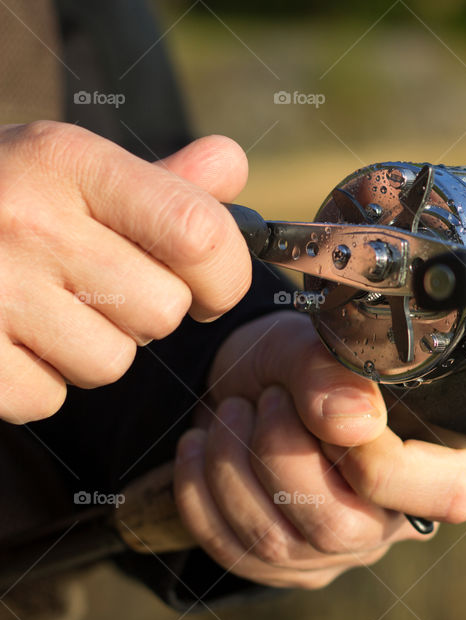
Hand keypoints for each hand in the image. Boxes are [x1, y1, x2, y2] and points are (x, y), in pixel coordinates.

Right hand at [0, 122, 251, 422]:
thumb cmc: (0, 200)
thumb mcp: (68, 169)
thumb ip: (159, 182)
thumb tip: (231, 165)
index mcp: (66, 162)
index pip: (198, 233)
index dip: (225, 273)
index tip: (209, 283)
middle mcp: (26, 221)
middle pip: (163, 311)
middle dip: (146, 311)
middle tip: (96, 285)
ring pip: (111, 362)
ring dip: (92, 347)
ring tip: (45, 308)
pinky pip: (49, 399)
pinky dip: (38, 382)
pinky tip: (8, 338)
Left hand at [173, 312, 465, 587]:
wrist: (256, 380)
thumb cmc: (307, 360)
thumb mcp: (315, 342)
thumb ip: (333, 373)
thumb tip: (354, 424)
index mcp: (444, 464)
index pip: (436, 494)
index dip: (374, 455)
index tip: (326, 403)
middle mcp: (397, 520)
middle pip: (341, 527)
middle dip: (282, 456)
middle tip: (266, 399)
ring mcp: (342, 552)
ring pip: (277, 544)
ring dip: (235, 465)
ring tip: (233, 410)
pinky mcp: (288, 566)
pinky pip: (234, 553)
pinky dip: (201, 493)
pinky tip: (201, 446)